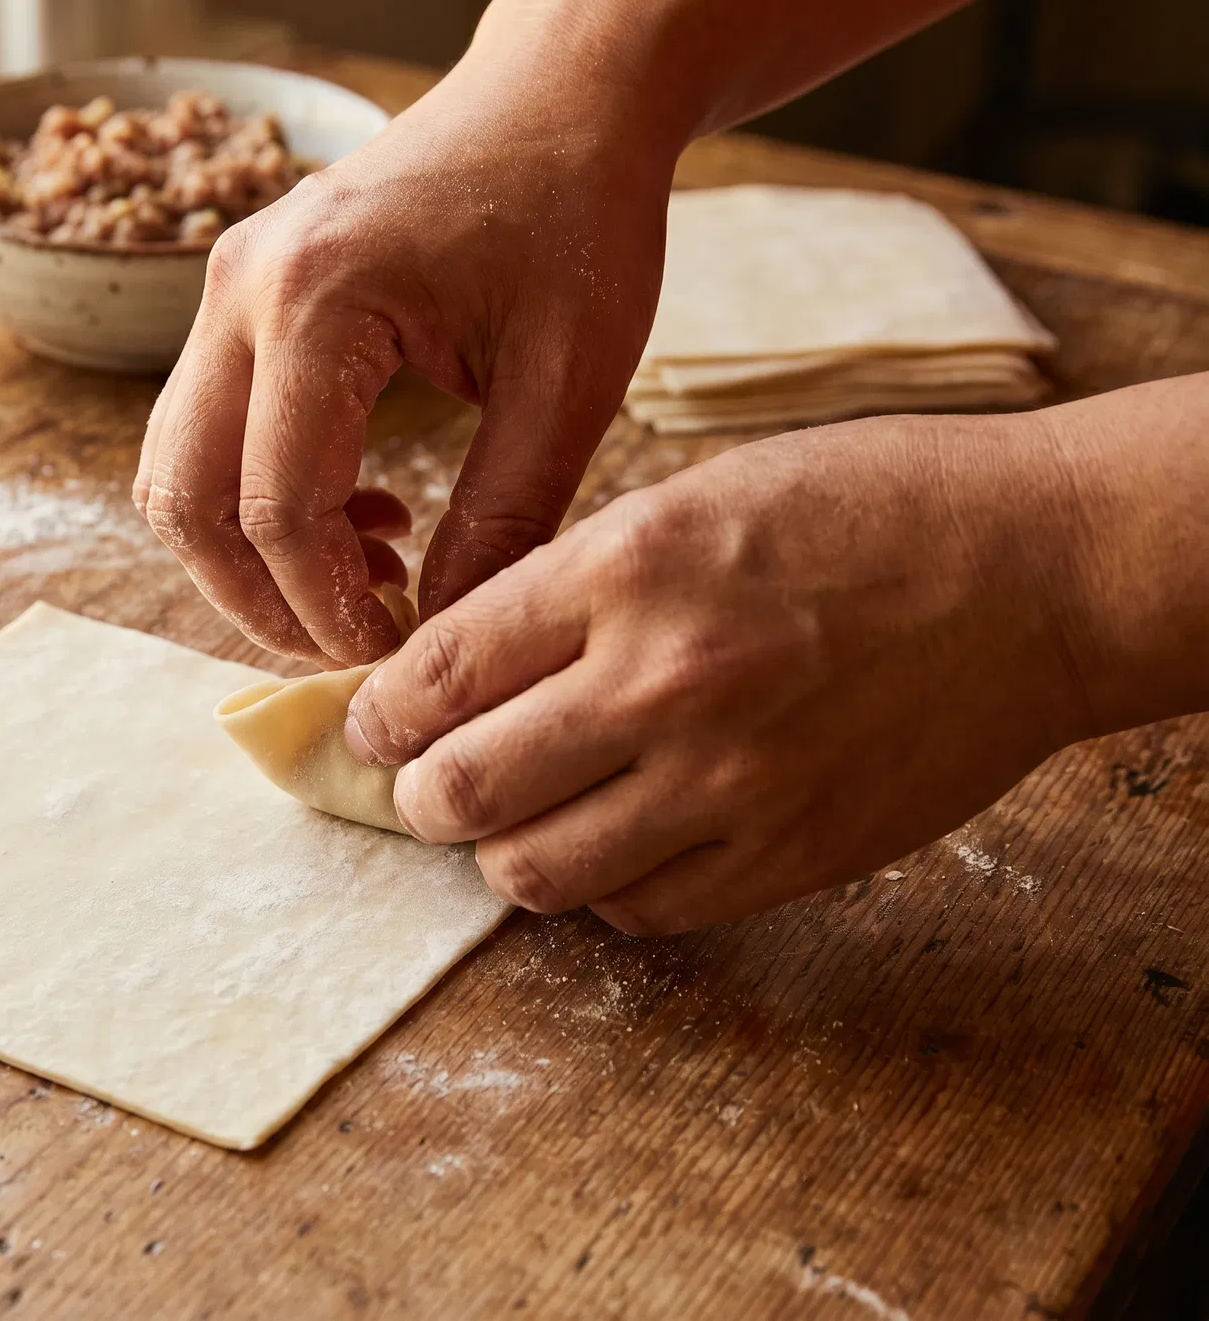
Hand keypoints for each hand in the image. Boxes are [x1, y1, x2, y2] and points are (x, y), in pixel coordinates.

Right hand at [132, 53, 678, 668]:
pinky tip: (363, 511)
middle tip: (354, 642)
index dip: (325, 607)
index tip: (391, 655)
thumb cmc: (578, 218)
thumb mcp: (568, 383)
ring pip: (173, 470)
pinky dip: (254, 497)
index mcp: (319, 300)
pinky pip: (201, 429)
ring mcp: (224, 285)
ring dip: (248, 553)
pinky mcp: (237, 295)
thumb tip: (443, 642)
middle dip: (258, 600)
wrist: (557, 97)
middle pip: (184, 499)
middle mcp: (241, 288)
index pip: (278, 505)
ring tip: (368, 578)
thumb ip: (504, 519)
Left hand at [344, 412, 1102, 933]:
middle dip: (416, 795)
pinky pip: (640, 911)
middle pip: (463, 789)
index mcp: (628, 566)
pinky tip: (614, 843)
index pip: (438, 671)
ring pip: (534, 873)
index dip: (379, 712)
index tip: (373, 724)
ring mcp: (729, 782)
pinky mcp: (789, 855)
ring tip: (513, 820)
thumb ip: (570, 582)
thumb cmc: (863, 508)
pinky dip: (602, 886)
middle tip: (423, 784)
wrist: (1035, 571)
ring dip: (499, 852)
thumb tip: (459, 663)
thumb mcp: (693, 496)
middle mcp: (663, 680)